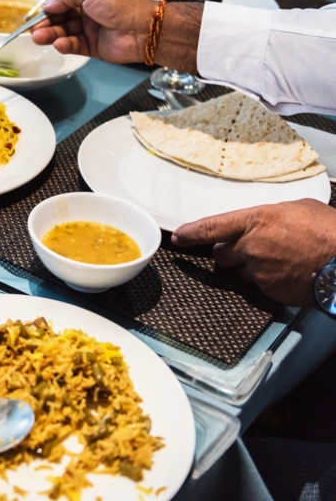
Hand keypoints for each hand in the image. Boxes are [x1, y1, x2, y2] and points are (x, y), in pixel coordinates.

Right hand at [30, 0, 202, 72]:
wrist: (144, 29)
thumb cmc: (119, 3)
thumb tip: (48, 4)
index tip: (43, 1)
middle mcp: (90, 6)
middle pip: (61, 11)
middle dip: (47, 18)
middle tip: (33, 27)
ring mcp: (91, 26)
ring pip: (64, 29)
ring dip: (51, 33)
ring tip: (38, 38)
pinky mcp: (92, 45)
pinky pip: (74, 44)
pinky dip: (65, 44)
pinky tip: (59, 44)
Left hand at [172, 199, 335, 306]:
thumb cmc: (329, 232)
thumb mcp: (297, 209)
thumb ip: (271, 216)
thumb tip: (265, 222)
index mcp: (255, 220)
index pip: (211, 227)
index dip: (191, 233)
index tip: (179, 236)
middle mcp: (251, 246)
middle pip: (222, 254)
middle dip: (231, 252)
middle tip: (255, 248)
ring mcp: (259, 270)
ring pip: (242, 271)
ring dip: (254, 267)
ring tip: (282, 260)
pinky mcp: (269, 290)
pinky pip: (260, 286)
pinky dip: (270, 280)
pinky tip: (289, 272)